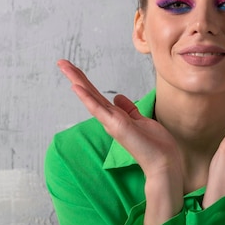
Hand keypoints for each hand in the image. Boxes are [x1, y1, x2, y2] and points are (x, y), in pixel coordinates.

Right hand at [56, 60, 183, 224]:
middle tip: (61, 61)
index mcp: (115, 116)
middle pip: (90, 93)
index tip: (73, 68)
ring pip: (90, 97)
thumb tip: (117, 97)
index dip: (85, 81)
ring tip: (64, 66)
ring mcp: (111, 122)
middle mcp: (110, 118)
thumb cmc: (155, 145)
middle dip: (75, 76)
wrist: (164, 163)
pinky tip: (76, 87)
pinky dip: (87, 98)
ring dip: (77, 81)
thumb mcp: (141, 120)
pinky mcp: (116, 126)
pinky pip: (98, 110)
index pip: (96, 95)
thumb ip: (129, 109)